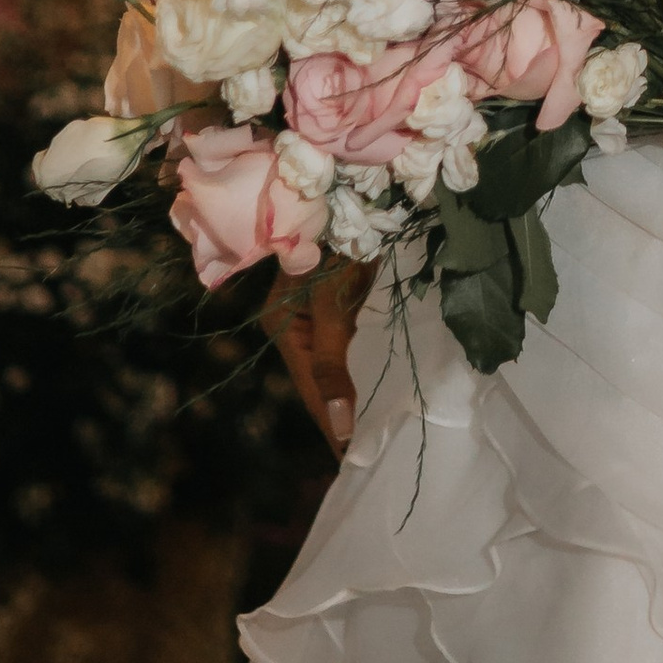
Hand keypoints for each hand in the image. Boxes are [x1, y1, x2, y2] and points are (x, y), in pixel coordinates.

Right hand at [261, 255, 375, 451]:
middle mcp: (296, 329)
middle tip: (367, 459)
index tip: (349, 463)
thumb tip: (337, 424)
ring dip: (352, 399)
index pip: (313, 392)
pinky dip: (359, 372)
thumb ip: (332, 364)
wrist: (350, 199)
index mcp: (284, 330)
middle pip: (320, 384)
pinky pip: (347, 350)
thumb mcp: (332, 307)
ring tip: (375, 436)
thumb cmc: (336, 247)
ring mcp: (316, 319)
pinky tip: (378, 392)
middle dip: (340, 420)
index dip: (331, 427)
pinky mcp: (336, 308)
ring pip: (335, 369)